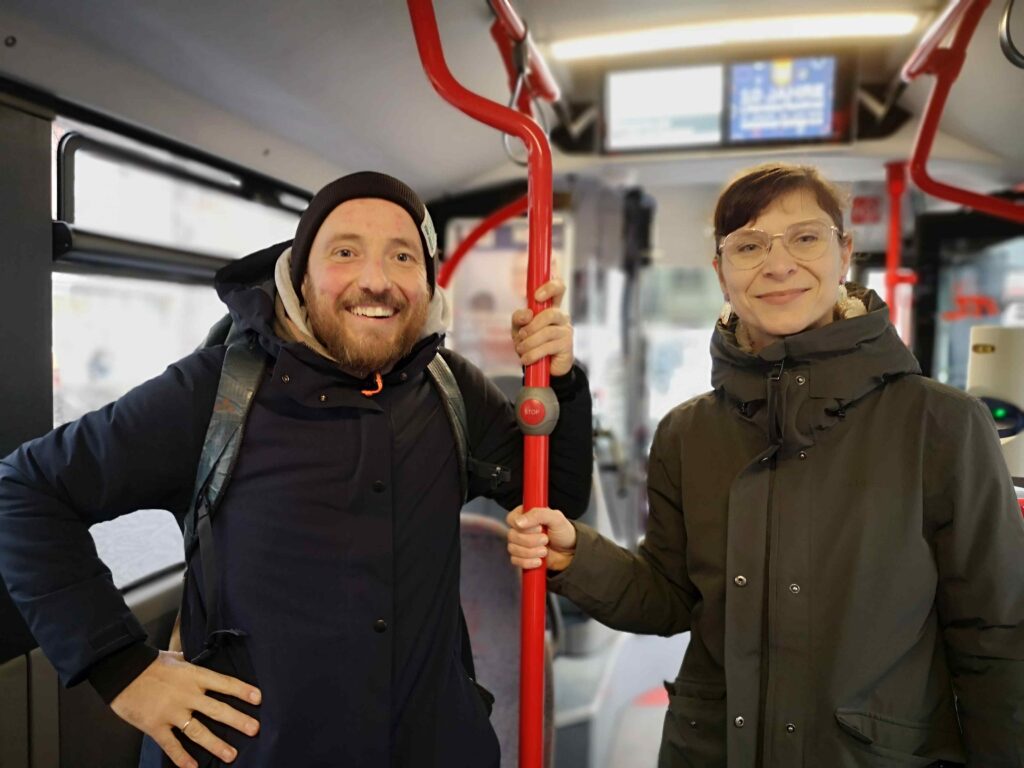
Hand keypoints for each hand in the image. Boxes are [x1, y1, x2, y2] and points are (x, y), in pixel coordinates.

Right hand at [110, 650, 260, 767]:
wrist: (120, 670)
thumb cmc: (149, 662)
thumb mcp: (176, 657)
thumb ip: (192, 664)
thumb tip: (206, 659)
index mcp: (193, 675)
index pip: (224, 683)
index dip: (242, 690)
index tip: (258, 698)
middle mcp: (187, 695)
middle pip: (217, 709)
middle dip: (238, 720)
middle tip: (254, 729)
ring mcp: (171, 712)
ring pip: (198, 731)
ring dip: (216, 744)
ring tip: (231, 755)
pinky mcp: (155, 726)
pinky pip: (171, 745)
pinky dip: (181, 758)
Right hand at [506, 504, 576, 571]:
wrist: (570, 552)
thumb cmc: (564, 532)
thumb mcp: (556, 518)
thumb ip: (538, 514)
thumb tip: (519, 521)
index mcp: (526, 515)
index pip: (512, 519)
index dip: (524, 526)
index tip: (539, 528)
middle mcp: (521, 528)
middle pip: (512, 535)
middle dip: (531, 541)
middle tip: (545, 539)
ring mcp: (520, 543)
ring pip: (513, 549)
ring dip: (531, 552)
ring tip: (545, 551)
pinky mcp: (521, 557)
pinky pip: (515, 561)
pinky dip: (528, 562)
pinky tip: (539, 561)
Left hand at [510, 279, 573, 376]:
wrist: (542, 368)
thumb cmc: (531, 344)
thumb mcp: (519, 330)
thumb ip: (519, 319)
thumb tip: (527, 314)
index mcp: (550, 307)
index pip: (558, 288)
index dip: (550, 287)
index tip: (537, 297)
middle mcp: (561, 317)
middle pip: (551, 313)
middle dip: (532, 326)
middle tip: (522, 336)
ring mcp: (566, 331)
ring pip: (547, 332)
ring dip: (530, 343)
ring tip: (521, 350)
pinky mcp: (567, 346)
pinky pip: (548, 346)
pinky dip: (533, 353)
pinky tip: (526, 359)